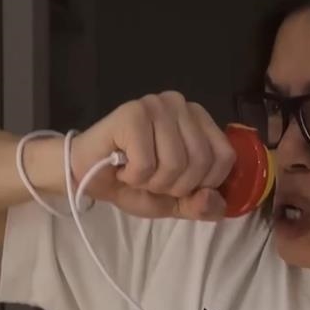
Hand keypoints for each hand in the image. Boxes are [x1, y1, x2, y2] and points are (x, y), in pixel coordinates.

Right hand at [69, 91, 235, 219]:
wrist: (85, 176)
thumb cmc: (132, 182)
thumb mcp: (175, 202)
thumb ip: (200, 205)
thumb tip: (212, 199)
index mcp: (199, 119)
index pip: (225, 157)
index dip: (203, 184)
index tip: (176, 183)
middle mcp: (181, 104)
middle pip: (201, 161)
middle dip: (174, 185)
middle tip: (150, 179)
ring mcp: (156, 105)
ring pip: (175, 163)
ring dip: (152, 182)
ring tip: (135, 172)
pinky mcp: (132, 113)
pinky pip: (147, 163)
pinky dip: (133, 177)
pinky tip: (121, 166)